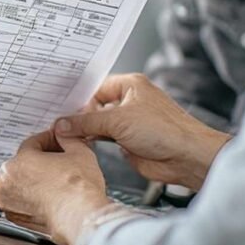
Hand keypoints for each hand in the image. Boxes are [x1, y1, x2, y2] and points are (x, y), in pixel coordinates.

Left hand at [0, 130, 111, 244]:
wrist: (81, 218)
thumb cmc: (78, 190)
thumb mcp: (79, 152)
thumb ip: (68, 138)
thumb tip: (65, 134)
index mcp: (19, 161)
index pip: (33, 143)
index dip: (49, 140)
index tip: (58, 142)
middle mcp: (7, 181)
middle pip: (24, 162)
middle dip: (41, 160)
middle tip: (59, 160)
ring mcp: (9, 202)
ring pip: (21, 182)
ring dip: (34, 179)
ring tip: (55, 179)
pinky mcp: (16, 219)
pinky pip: (21, 201)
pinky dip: (32, 197)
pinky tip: (50, 195)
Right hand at [54, 74, 230, 190]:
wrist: (187, 158)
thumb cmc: (165, 131)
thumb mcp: (118, 120)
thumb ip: (87, 122)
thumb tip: (63, 123)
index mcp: (130, 85)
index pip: (96, 87)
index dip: (78, 97)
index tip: (59, 106)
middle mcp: (130, 101)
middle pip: (96, 106)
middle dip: (79, 114)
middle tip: (57, 119)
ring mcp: (129, 122)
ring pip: (99, 124)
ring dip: (86, 130)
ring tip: (63, 132)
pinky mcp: (128, 141)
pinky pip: (104, 139)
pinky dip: (93, 142)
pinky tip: (79, 143)